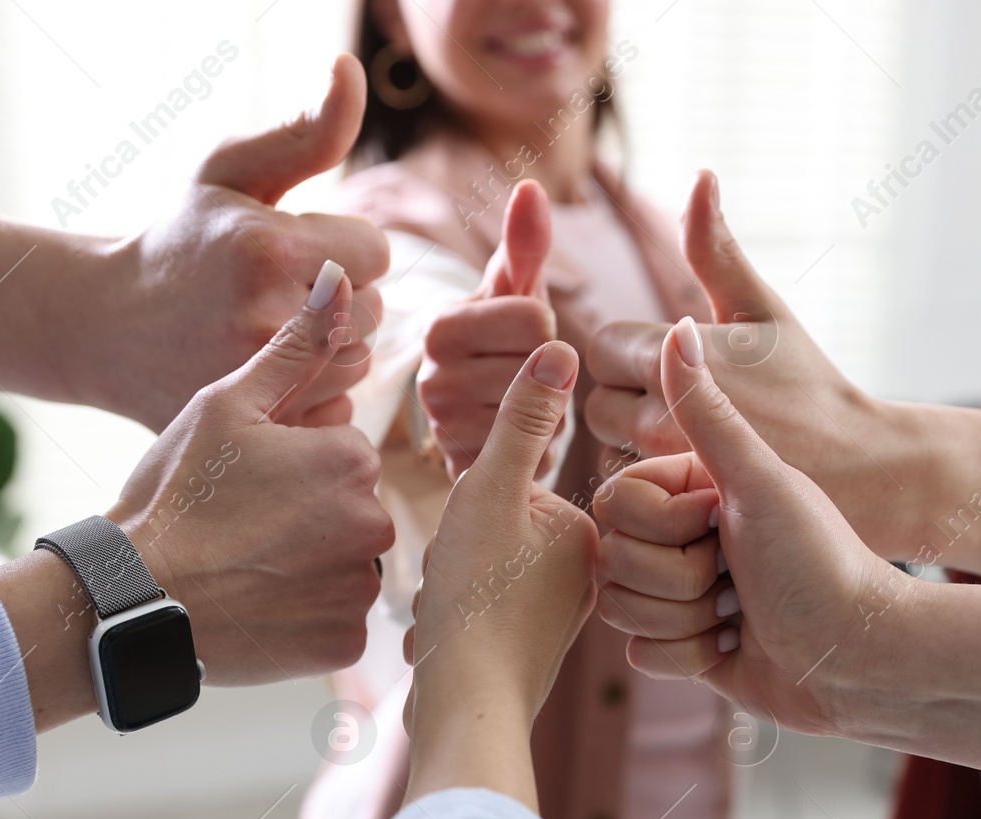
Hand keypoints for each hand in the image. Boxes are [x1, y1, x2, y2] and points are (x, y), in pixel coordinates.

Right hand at [104, 54, 390, 429]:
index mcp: (269, 248)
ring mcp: (261, 380)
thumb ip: (306, 130)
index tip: (299, 250)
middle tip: (281, 293)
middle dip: (340, 298)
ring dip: (331, 348)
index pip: (376, 251)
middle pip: (375, 311)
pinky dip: (317, 395)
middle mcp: (267, 318)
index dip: (344, 246)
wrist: (109, 326)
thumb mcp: (231, 171)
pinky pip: (339, 413)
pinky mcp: (260, 425)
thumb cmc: (182, 240)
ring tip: (274, 331)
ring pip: (359, 363)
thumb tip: (351, 69)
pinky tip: (274, 375)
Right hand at [109, 263, 394, 684]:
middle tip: (242, 529)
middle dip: (309, 518)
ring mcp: (360, 590)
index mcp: (351, 461)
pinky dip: (305, 618)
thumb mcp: (227, 403)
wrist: (130, 599)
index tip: (247, 486)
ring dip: (309, 567)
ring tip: (246, 567)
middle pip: (352, 513)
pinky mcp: (344, 645)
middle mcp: (373, 526)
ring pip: (346, 568)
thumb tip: (340, 278)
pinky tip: (257, 606)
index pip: (344, 457)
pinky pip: (337, 623)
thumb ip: (295, 345)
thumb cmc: (174, 494)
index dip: (294, 468)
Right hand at [403, 341, 597, 807]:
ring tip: (453, 612)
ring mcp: (557, 617)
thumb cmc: (476, 600)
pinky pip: (475, 609)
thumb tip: (562, 343)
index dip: (471, 507)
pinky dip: (451, 617)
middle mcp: (587, 576)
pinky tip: (447, 639)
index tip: (474, 548)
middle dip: (457, 551)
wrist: (462, 709)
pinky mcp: (527, 652)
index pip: (508, 485)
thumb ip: (522, 419)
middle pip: (492, 529)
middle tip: (460, 582)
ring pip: (477, 568)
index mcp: (592, 534)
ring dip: (448, 583)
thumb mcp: (490, 491)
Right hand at [417, 180, 557, 479]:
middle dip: (548, 372)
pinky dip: (538, 446)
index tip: (522, 337)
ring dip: (548, 410)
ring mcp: (445, 432)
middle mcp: (431, 379)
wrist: (478, 417)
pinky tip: (518, 438)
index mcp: (441, 328)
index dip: (547, 329)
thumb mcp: (514, 292)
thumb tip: (531, 186)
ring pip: (541, 412)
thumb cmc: (503, 342)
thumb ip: (525, 243)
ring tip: (522, 405)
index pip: (536, 321)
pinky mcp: (464, 471)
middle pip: (541, 368)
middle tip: (524, 375)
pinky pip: (533, 453)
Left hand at [584, 171, 898, 544]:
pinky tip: (693, 473)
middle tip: (684, 400)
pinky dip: (652, 482)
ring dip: (637, 440)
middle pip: (597, 400)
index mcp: (675, 358)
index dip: (635, 350)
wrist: (861, 470)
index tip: (680, 360)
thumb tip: (700, 174)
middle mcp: (661, 418)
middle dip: (631, 395)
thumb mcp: (763, 307)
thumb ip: (714, 248)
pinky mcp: (673, 514)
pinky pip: (633, 491)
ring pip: (610, 447)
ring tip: (692, 436)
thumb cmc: (809, 383)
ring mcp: (666, 472)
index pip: (602, 346)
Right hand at [593, 317, 904, 733]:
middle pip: (611, 560)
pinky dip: (690, 657)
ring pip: (620, 608)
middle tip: (736, 575)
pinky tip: (734, 646)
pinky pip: (641, 654)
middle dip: (675, 578)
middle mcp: (678, 538)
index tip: (721, 522)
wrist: (855, 652)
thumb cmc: (819, 559)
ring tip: (739, 612)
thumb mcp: (758, 479)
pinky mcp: (681, 647)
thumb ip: (705, 409)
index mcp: (689, 489)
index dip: (662, 524)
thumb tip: (680, 325)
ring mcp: (677, 593)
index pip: (613, 503)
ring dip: (684, 619)